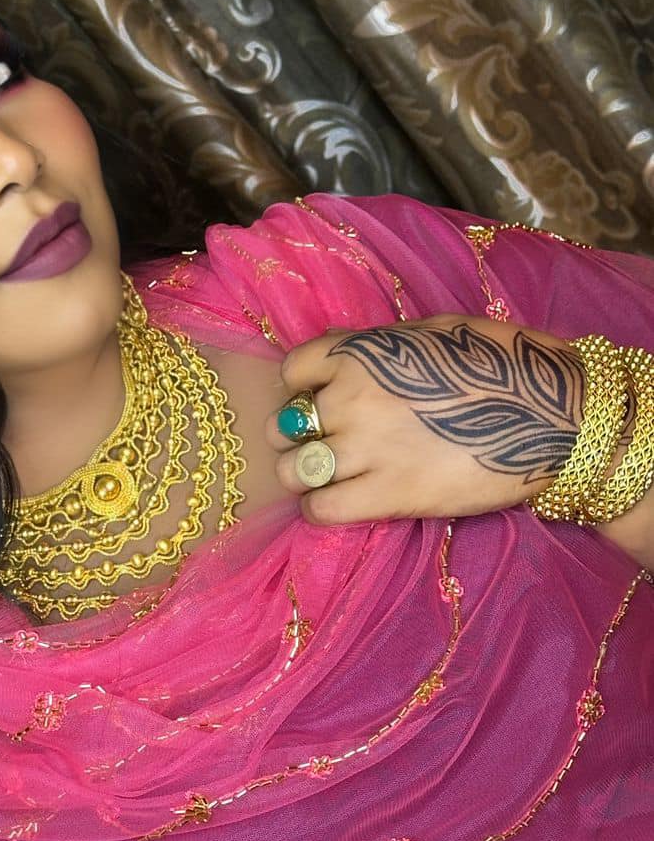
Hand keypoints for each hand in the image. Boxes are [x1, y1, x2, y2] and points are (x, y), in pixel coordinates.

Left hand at [268, 313, 583, 524]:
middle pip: (285, 425)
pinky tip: (342, 502)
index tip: (321, 399)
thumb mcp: (430, 332)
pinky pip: (320, 508)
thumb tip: (339, 355)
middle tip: (325, 443)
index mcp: (361, 352)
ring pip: (294, 470)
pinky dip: (320, 508)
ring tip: (330, 477)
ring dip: (304, 474)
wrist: (554, 413)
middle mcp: (352, 397)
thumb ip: (376, 347)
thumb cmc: (501, 362)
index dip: (304, 388)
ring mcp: (366, 448)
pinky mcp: (388, 494)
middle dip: (299, 435)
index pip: (293, 371)